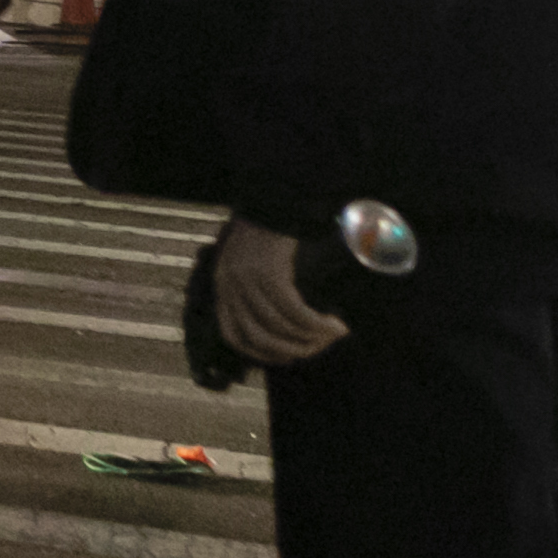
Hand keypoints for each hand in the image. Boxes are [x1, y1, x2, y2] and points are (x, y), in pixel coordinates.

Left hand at [215, 221, 346, 367]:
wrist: (274, 199)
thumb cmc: (267, 232)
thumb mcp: (250, 265)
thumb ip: (255, 292)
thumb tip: (282, 328)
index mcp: (223, 287)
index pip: (234, 336)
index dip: (261, 354)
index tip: (286, 358)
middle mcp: (231, 287)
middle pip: (259, 337)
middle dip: (292, 351)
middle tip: (318, 348)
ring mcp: (248, 281)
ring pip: (280, 327)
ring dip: (311, 338)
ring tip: (333, 334)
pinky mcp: (270, 274)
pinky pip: (295, 311)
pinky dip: (316, 323)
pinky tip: (333, 324)